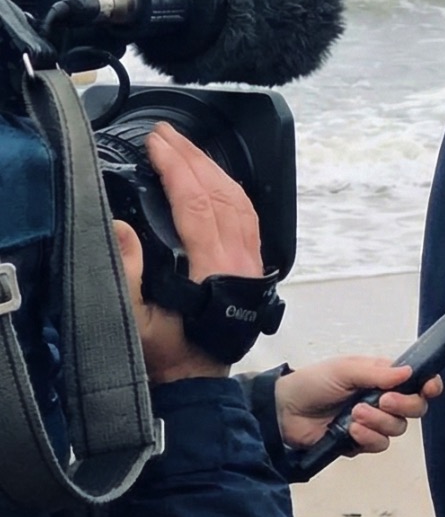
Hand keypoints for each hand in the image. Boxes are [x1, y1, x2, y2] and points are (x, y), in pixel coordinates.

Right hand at [115, 122, 263, 382]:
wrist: (199, 382)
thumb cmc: (166, 355)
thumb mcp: (136, 323)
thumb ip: (128, 275)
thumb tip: (120, 225)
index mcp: (214, 267)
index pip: (197, 203)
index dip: (177, 168)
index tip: (156, 143)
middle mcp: (240, 256)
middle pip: (221, 192)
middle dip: (193, 157)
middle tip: (166, 133)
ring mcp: (251, 258)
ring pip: (238, 199)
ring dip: (212, 167)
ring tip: (185, 147)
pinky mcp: (252, 262)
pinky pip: (246, 213)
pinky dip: (228, 187)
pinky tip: (214, 177)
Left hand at [274, 357, 443, 453]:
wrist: (284, 412)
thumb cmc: (314, 382)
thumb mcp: (345, 369)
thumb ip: (378, 373)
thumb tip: (409, 372)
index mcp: (383, 377)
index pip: (417, 381)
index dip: (429, 385)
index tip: (429, 388)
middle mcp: (383, 399)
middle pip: (414, 407)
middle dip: (404, 405)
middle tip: (384, 400)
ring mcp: (372, 422)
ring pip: (397, 428)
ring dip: (379, 422)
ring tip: (354, 415)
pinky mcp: (359, 442)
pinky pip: (378, 445)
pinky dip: (368, 438)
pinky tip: (351, 430)